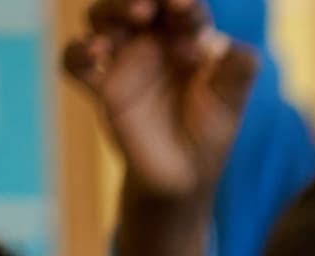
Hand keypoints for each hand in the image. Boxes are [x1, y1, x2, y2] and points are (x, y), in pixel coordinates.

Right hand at [63, 1, 257, 255]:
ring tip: (121, 31)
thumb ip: (238, 72)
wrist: (183, 178)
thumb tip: (240, 49)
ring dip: (108, 15)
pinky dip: (77, 54)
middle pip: (133, 2)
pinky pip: (75, 62)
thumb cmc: (209, 133)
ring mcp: (122, 60)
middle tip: (146, 10)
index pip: (178, 7)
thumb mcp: (230, 104)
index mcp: (184, 37)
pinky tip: (93, 55)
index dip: (181, 3)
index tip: (185, 7)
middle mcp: (150, 41)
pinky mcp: (102, 87)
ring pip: (101, 19)